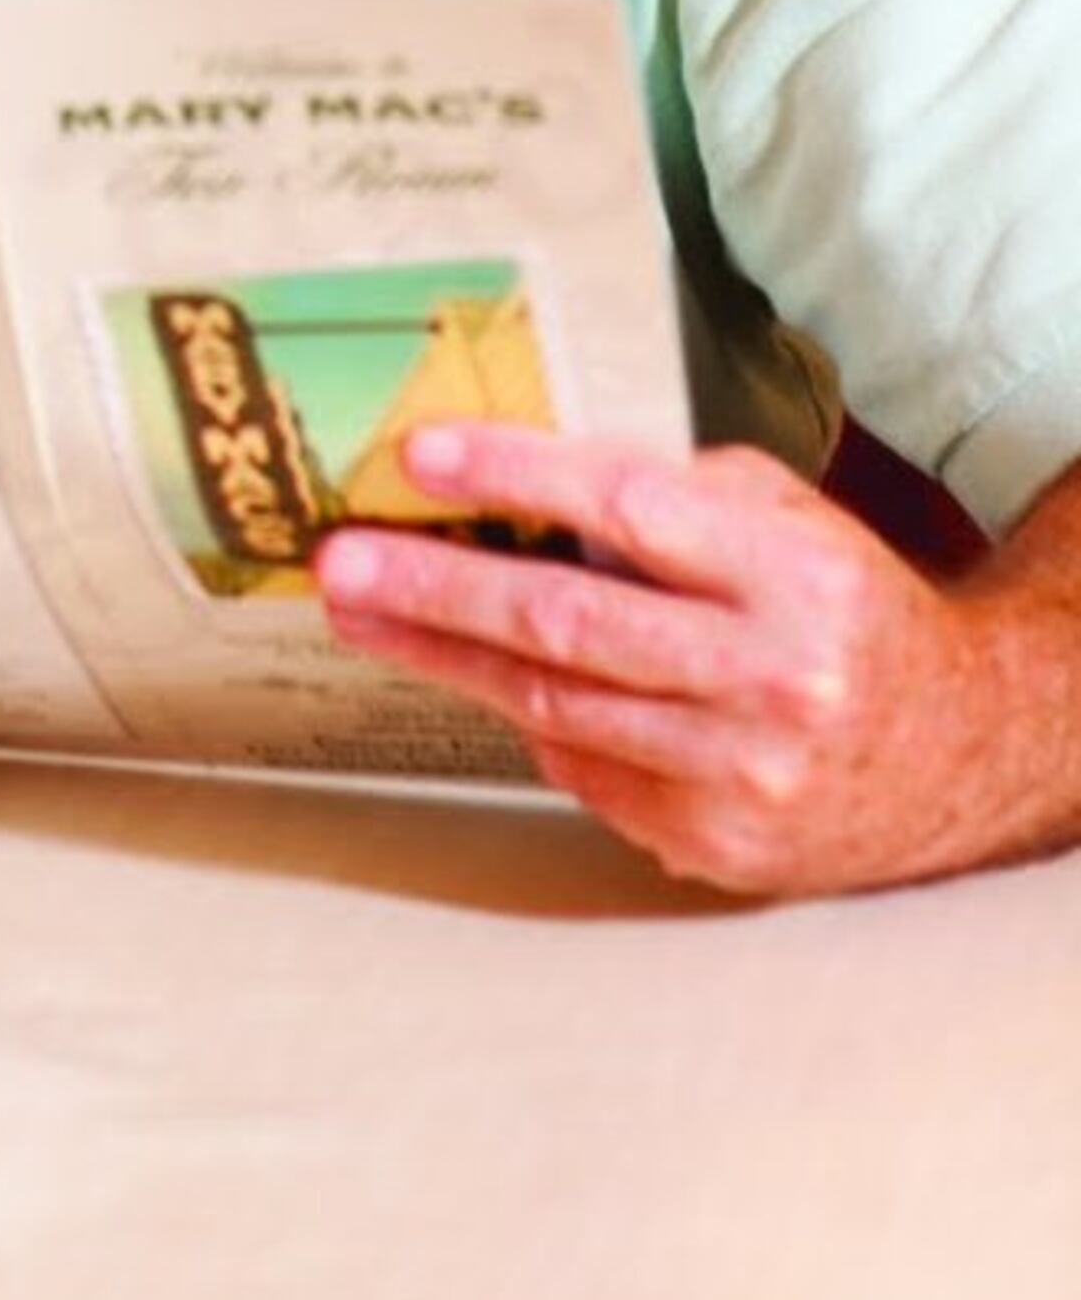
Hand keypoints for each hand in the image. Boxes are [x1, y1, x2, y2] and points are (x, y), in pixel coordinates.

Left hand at [313, 422, 1029, 893]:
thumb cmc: (843, 609)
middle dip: (439, 590)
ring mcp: (745, 774)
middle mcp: (770, 677)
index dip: (517, 478)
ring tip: (363, 613)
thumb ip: (672, 495)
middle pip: (571, 626)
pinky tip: (480, 681)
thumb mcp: (785, 520)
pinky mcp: (722, 844)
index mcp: (789, 573)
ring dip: (445, 658)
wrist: (957, 753)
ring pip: (560, 709)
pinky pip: (590, 774)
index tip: (422, 456)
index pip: (629, 510)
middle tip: (342, 562)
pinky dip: (533, 723)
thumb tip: (522, 476)